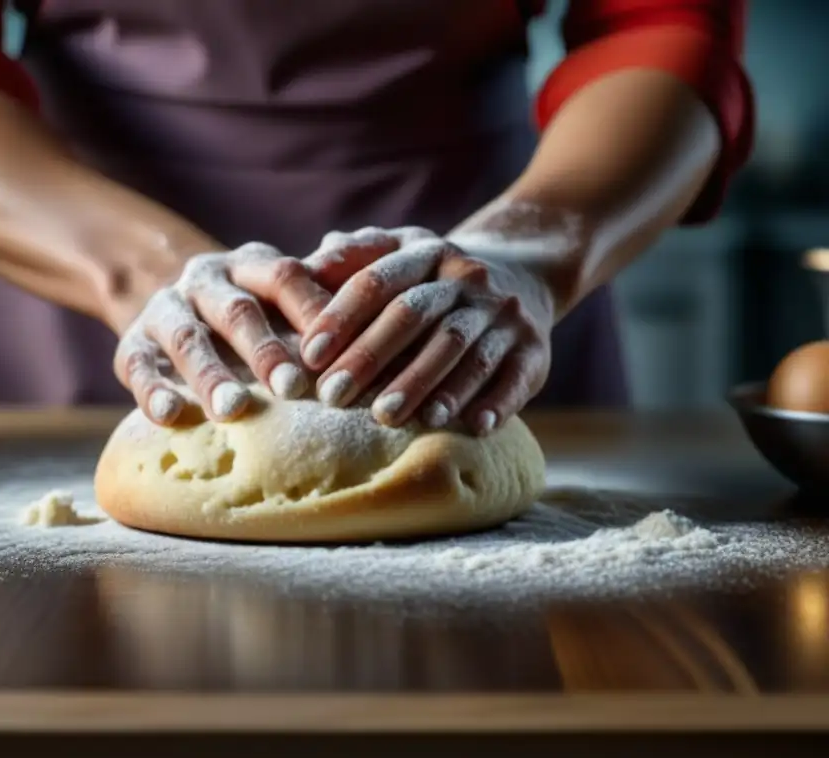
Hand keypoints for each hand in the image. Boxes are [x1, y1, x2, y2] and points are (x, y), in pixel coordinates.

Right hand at [113, 243, 332, 425]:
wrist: (173, 306)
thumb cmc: (254, 315)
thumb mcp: (282, 301)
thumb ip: (325, 305)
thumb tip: (394, 321)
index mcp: (249, 264)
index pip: (284, 275)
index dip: (310, 308)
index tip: (336, 348)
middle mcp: (205, 280)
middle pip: (236, 310)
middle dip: (263, 349)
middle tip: (291, 387)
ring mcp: (164, 309)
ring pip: (185, 338)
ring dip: (210, 374)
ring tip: (233, 409)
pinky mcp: (132, 344)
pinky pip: (136, 366)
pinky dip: (152, 390)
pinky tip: (170, 415)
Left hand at [298, 227, 558, 433]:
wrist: (524, 274)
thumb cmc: (434, 280)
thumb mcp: (399, 253)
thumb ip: (351, 260)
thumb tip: (300, 268)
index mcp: (426, 253)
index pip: (378, 282)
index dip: (341, 318)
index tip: (308, 357)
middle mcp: (467, 280)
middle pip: (416, 315)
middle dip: (371, 357)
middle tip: (334, 397)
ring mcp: (504, 314)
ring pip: (463, 349)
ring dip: (425, 384)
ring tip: (389, 417)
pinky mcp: (535, 350)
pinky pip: (516, 377)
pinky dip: (496, 402)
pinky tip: (473, 426)